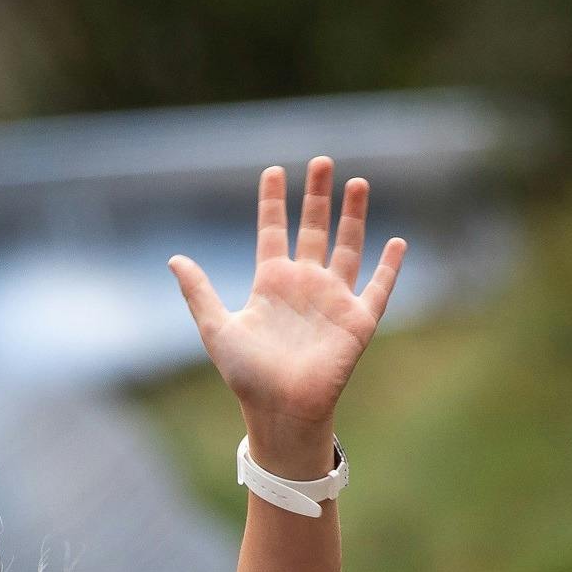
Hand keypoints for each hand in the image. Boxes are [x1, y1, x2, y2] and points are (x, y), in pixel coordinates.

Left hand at [169, 158, 405, 476]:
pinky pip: (378, 288)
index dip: (273, 201)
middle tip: (321, 161)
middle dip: (317, 196)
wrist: (280, 410)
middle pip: (314, 229)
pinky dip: (389, 267)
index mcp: (271, 283)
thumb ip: (198, 292)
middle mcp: (304, 285)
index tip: (274, 170)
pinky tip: (397, 242)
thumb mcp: (216, 328)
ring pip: (347, 247)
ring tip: (358, 182)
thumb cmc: (247, 375)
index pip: (273, 231)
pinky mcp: (357, 321)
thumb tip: (174, 259)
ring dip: (354, 216)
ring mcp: (332, 300)